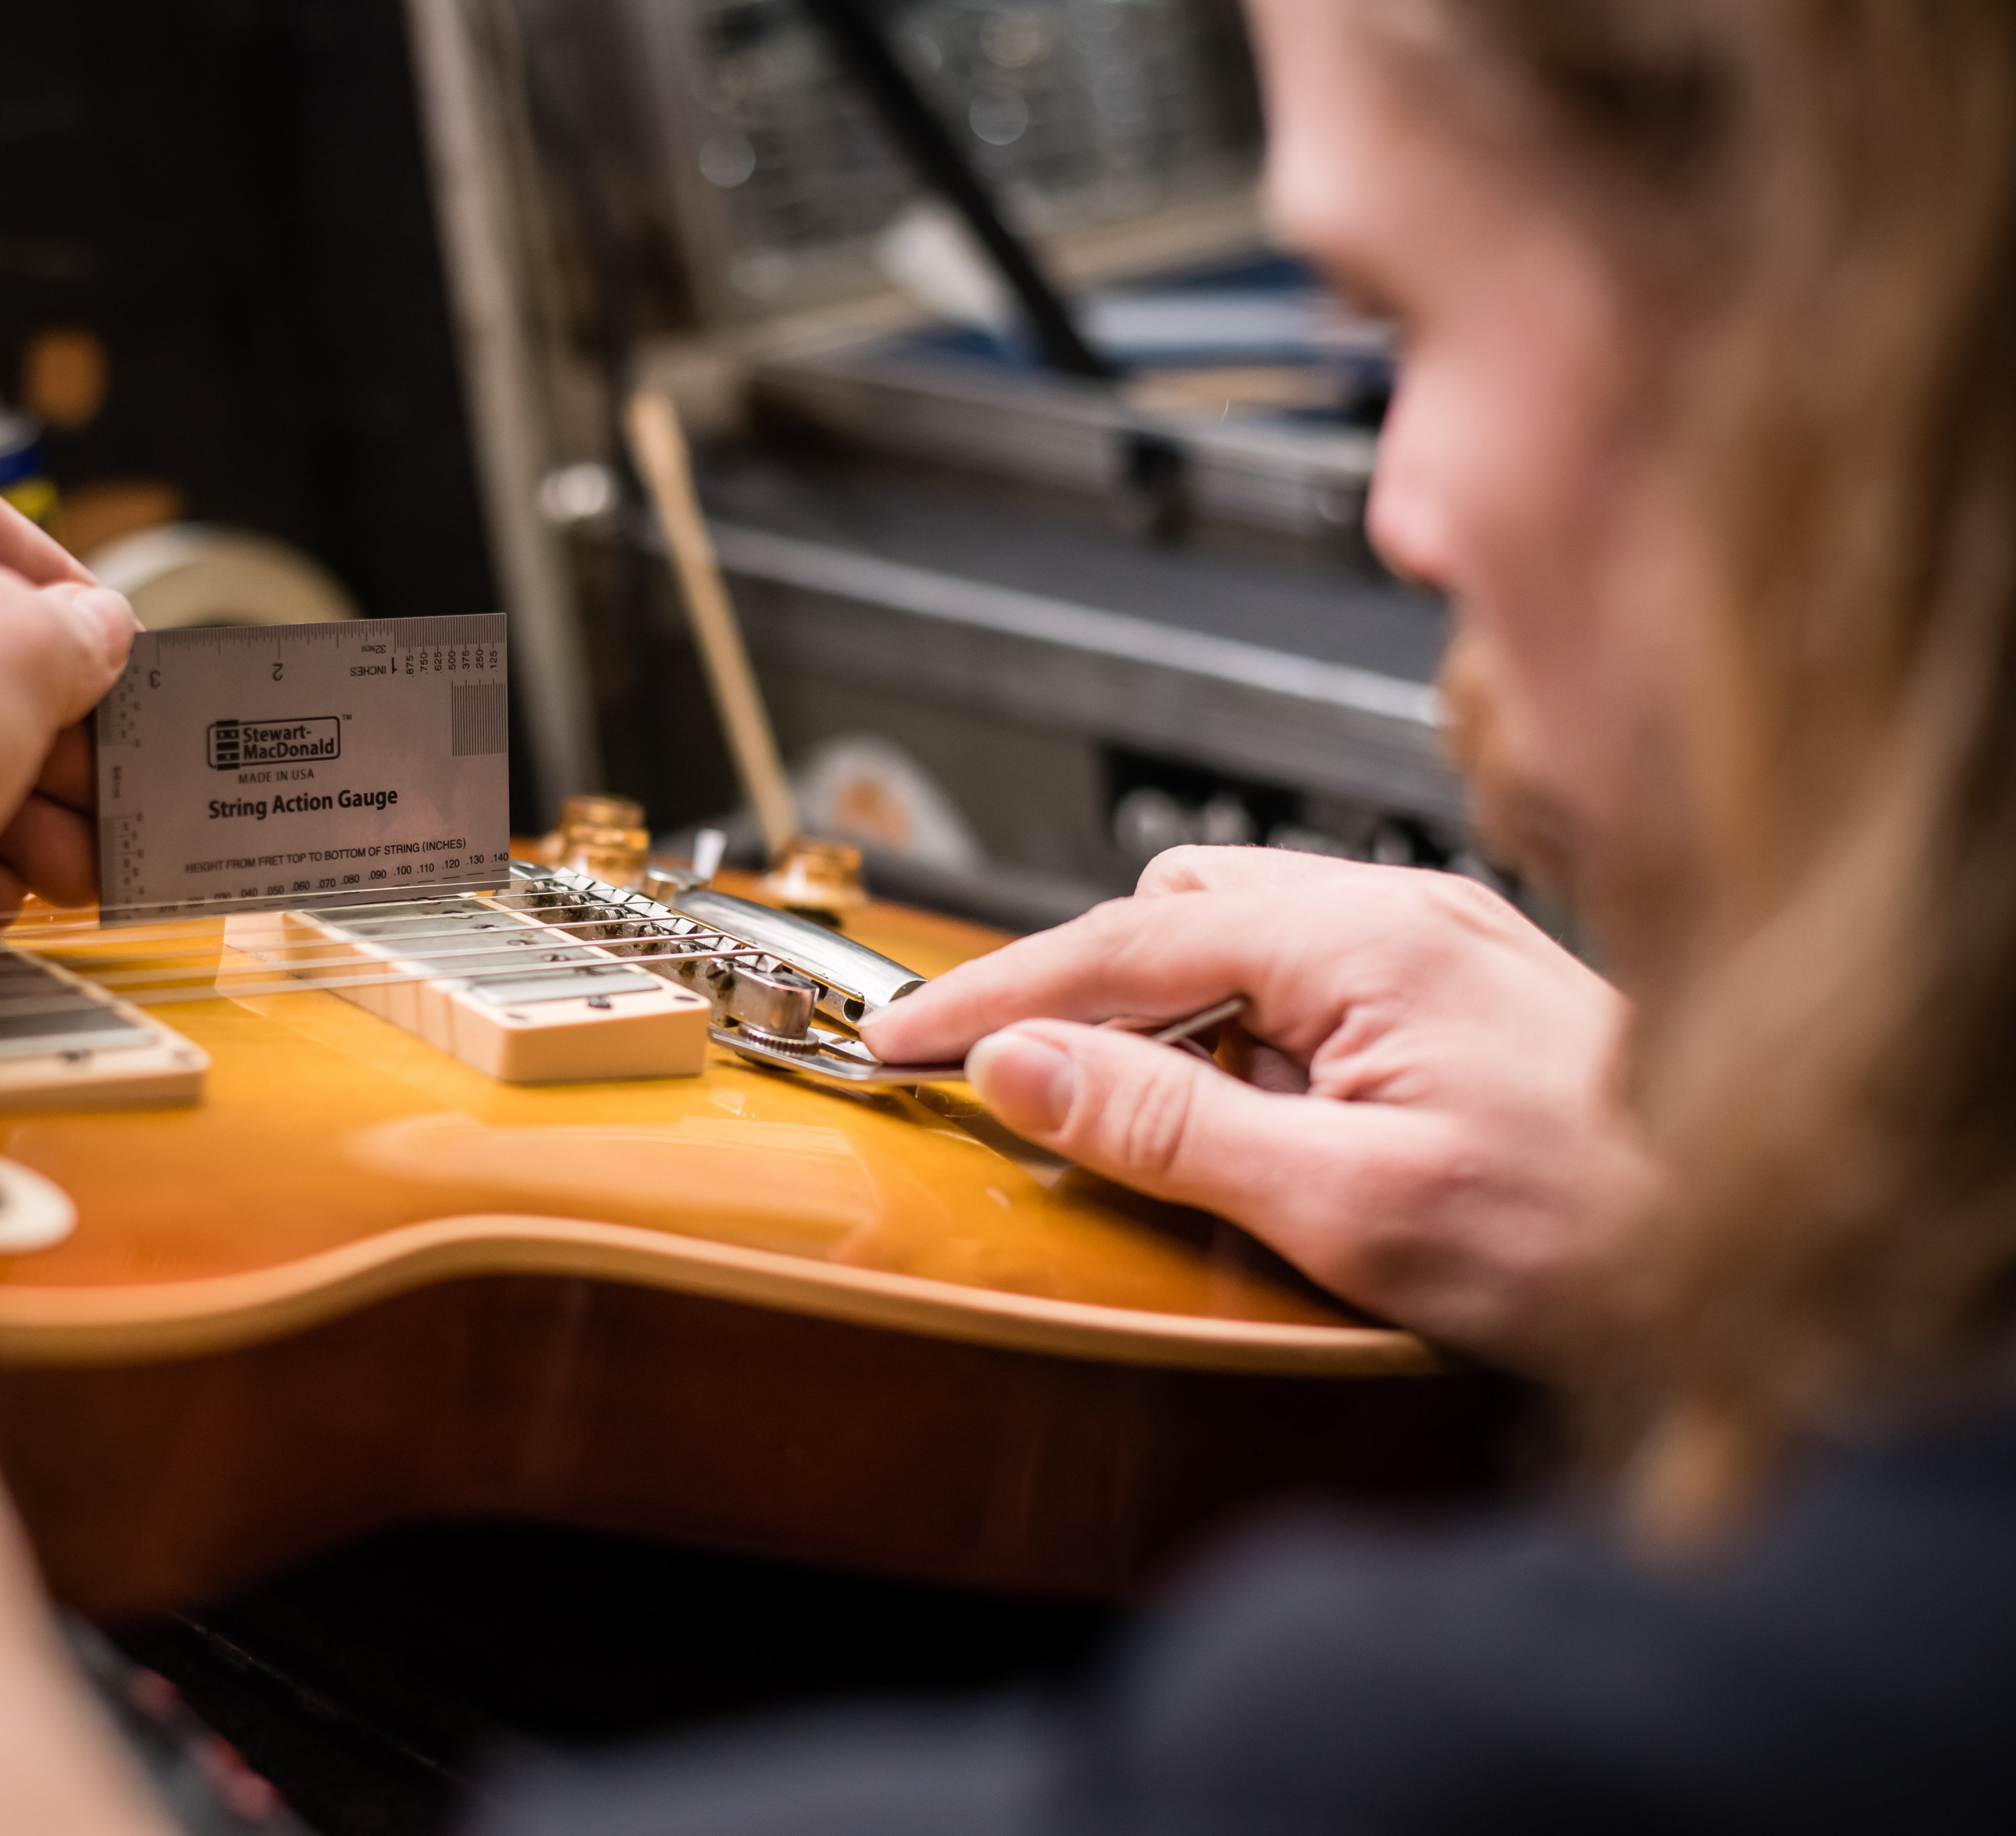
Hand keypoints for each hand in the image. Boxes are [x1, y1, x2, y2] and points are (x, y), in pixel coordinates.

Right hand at [860, 847, 1652, 1372]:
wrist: (1762, 1251)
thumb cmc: (1590, 1237)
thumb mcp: (1344, 1204)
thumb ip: (1165, 1125)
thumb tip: (1022, 1064)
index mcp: (1363, 941)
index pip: (1116, 944)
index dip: (989, 997)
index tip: (898, 1039)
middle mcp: (1401, 910)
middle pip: (1171, 910)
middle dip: (1084, 991)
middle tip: (1027, 1094)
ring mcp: (1437, 939)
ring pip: (1236, 933)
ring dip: (1170, 1014)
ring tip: (1165, 1124)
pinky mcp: (1460, 983)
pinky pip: (1304, 972)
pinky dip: (1246, 1032)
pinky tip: (1265, 1117)